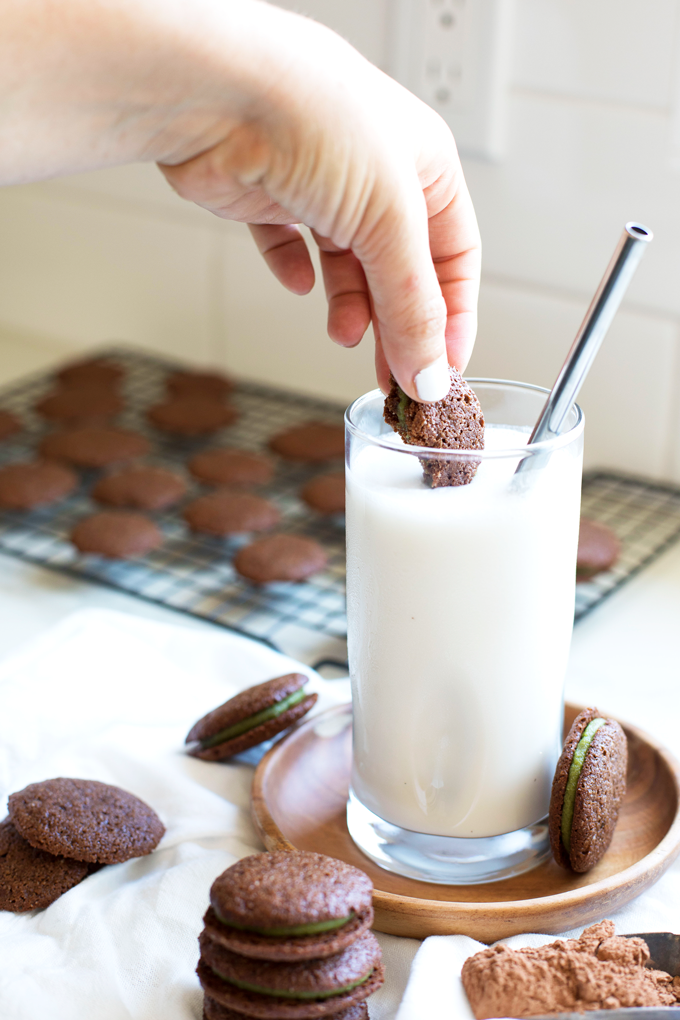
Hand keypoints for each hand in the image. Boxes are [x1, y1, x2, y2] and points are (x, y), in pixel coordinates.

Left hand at [160, 9, 479, 401]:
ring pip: (347, 265)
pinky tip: (298, 283)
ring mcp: (320, 185)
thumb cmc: (312, 116)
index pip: (455, 256)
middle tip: (393, 377)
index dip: (452, 316)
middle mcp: (376, 175)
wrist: (212, 91)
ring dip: (350, 306)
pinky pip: (289, 245)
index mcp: (424, 166)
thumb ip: (412, 305)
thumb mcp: (389, 221)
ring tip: (344, 335)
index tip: (443, 369)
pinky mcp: (267, 196)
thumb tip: (429, 371)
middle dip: (398, 325)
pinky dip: (295, 270)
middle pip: (400, 270)